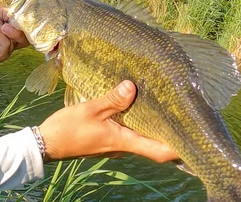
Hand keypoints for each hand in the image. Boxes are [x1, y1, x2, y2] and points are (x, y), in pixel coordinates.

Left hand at [0, 7, 29, 63]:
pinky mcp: (0, 56)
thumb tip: (25, 17)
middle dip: (20, 27)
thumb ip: (13, 14)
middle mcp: (13, 43)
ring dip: (4, 29)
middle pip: (28, 37)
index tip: (28, 15)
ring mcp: (7, 51)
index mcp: (14, 33)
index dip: (31, 24)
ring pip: (18, 40)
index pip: (30, 31)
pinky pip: (6, 44)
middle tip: (7, 21)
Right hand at [37, 81, 178, 163]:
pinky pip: (128, 134)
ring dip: (152, 127)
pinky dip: (137, 124)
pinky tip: (135, 109)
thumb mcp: (90, 109)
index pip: (160, 152)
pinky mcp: (106, 141)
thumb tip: (133, 87)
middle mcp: (123, 147)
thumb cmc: (68, 129)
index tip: (195, 137)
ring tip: (163, 107)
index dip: (180, 148)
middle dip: (170, 133)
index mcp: (124, 142)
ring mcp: (114, 146)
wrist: (46, 143)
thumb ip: (113, 99)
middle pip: (155, 146)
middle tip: (183, 115)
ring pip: (142, 139)